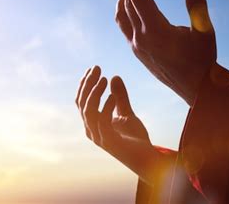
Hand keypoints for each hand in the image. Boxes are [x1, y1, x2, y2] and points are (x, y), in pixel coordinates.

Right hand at [76, 66, 160, 182]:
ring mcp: (98, 137)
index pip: (81, 101)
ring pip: (88, 111)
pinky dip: (105, 107)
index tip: (93, 69)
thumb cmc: (135, 139)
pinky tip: (112, 97)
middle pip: (82, 103)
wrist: (147, 161)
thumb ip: (120, 97)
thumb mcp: (127, 113)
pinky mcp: (109, 142)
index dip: (85, 84)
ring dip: (94, 93)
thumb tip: (114, 76)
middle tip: (97, 68)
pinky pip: (102, 122)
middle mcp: (91, 130)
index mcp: (92, 123)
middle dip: (88, 84)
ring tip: (104, 79)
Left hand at [115, 0, 216, 105]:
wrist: (196, 89)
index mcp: (156, 32)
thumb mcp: (205, 32)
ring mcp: (136, 47)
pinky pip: (124, 28)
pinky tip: (130, 8)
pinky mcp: (137, 52)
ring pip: (121, 17)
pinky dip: (123, 13)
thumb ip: (198, 7)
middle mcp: (141, 39)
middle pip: (128, 4)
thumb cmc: (203, 60)